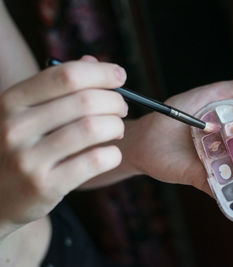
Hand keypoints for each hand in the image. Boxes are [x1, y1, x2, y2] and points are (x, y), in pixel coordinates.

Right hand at [0, 57, 127, 238]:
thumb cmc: (23, 145)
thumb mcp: (28, 112)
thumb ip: (58, 86)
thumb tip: (93, 62)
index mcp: (12, 101)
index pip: (67, 75)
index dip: (102, 73)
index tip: (120, 76)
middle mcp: (15, 127)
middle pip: (86, 101)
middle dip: (115, 101)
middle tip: (122, 108)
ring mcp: (28, 159)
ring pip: (93, 129)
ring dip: (116, 126)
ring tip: (117, 130)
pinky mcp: (45, 186)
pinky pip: (95, 160)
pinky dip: (113, 154)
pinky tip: (110, 153)